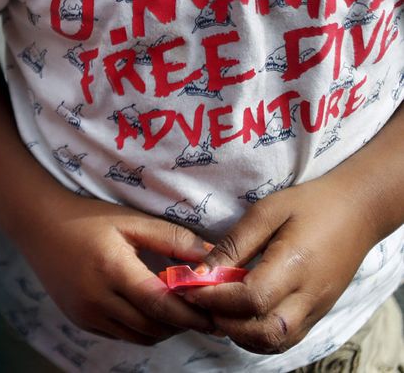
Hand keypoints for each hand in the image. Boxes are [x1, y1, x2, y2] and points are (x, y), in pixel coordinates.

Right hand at [20, 195, 215, 344]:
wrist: (38, 225)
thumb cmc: (88, 218)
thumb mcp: (131, 221)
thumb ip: (175, 240)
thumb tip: (214, 258)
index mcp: (112, 269)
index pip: (161, 305)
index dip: (192, 315)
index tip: (214, 315)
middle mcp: (96, 298)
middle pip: (153, 326)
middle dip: (182, 324)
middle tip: (202, 313)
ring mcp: (85, 312)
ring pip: (138, 336)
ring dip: (162, 328)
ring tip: (175, 311)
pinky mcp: (79, 320)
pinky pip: (120, 334)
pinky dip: (139, 328)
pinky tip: (145, 309)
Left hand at [181, 176, 376, 354]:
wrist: (358, 212)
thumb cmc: (309, 205)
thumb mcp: (265, 212)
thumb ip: (233, 245)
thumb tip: (200, 273)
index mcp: (296, 266)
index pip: (251, 299)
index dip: (215, 298)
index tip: (189, 287)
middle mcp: (309, 296)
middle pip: (264, 332)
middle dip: (225, 323)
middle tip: (202, 301)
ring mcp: (317, 309)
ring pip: (275, 342)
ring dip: (240, 334)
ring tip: (219, 308)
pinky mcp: (318, 314)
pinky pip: (286, 338)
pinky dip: (258, 336)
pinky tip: (241, 314)